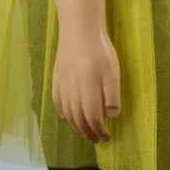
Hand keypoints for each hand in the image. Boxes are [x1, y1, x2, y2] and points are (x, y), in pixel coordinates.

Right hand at [52, 24, 120, 143]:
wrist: (79, 29)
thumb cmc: (100, 50)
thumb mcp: (112, 72)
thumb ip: (112, 96)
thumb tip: (110, 117)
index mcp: (87, 90)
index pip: (92, 118)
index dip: (99, 131)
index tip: (106, 137)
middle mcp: (72, 91)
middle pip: (78, 119)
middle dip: (88, 133)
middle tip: (97, 139)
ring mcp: (62, 85)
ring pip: (67, 113)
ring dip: (76, 127)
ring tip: (85, 132)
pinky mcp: (56, 78)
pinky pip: (58, 102)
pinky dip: (64, 114)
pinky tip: (68, 117)